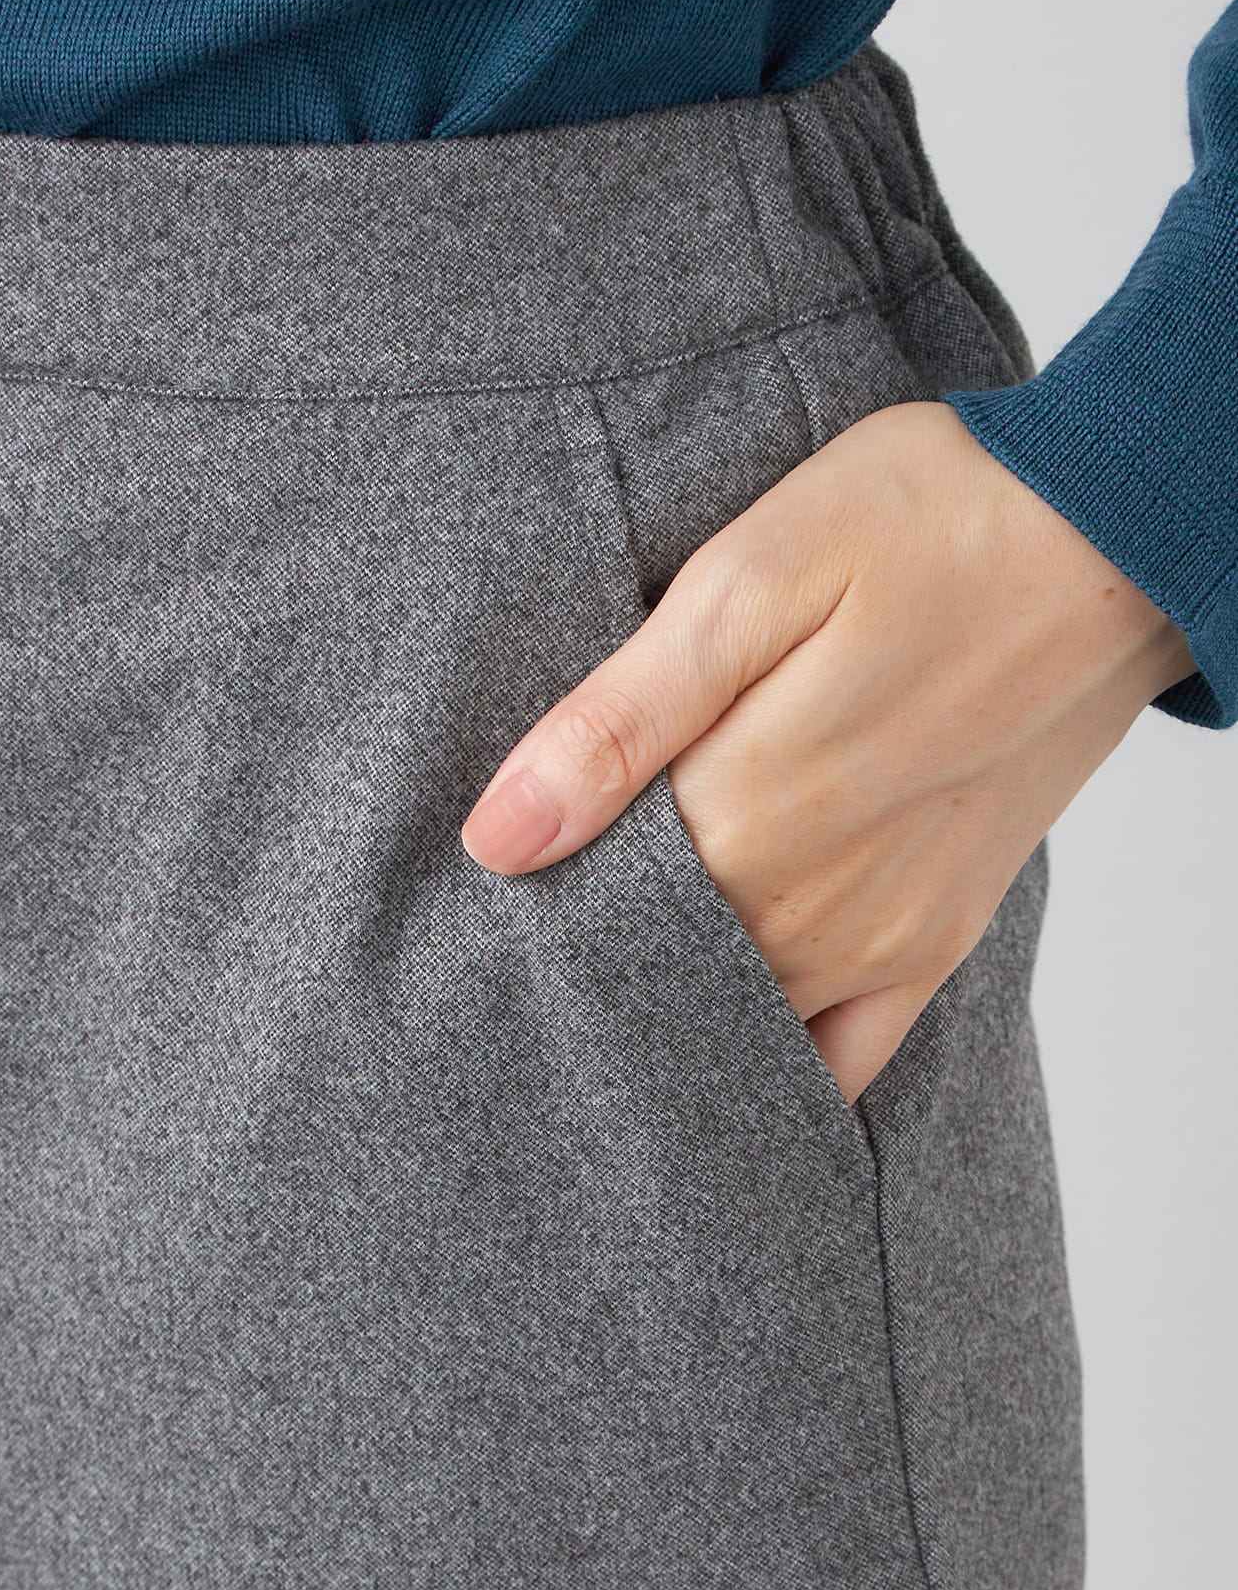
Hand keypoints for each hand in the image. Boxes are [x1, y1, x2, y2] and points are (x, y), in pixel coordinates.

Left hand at [460, 401, 1197, 1102]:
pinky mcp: (940, 935)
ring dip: (661, 1002)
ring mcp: (887, 935)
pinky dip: (775, 1064)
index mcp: (748, 815)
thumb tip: (496, 838)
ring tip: (606, 965)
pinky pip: (846, 1053)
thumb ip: (620, 721)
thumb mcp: (751, 580)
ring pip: (735, 1021)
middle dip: (580, 958)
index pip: (584, 918)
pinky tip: (723, 1046)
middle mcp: (815, 908)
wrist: (1113, 537)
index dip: (521, 913)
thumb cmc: (928, 524)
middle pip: (652, 977)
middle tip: (522, 937)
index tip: (477, 901)